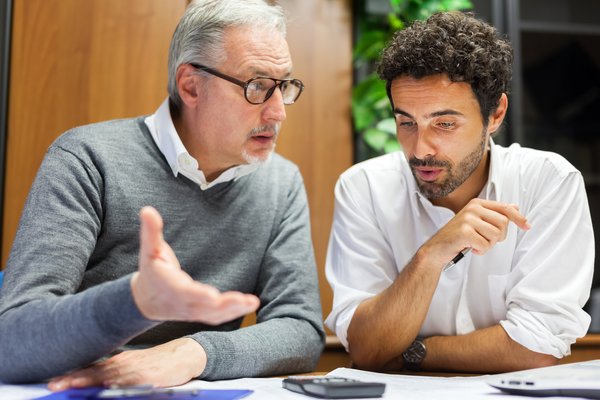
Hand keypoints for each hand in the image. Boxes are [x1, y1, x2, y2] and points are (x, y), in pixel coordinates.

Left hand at [48, 338, 204, 389]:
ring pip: (108, 376)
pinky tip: (108, 386)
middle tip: (54, 384)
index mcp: (118, 361)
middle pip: (94, 372)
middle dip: (74, 379)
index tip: (53, 381)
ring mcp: (135, 369)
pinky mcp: (149, 376)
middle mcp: (123, 363)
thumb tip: (96, 382)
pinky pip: (131, 381)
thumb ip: (115, 373)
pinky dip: (118, 383)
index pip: (91, 368)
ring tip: (72, 385)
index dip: (72, 375)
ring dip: (89, 381)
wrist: (185, 355)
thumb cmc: (158, 364)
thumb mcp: (133, 366)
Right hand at [131, 206, 259, 322]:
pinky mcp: (201, 313)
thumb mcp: (149, 250)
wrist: (147, 300)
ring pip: (214, 314)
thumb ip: (151, 231)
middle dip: (225, 305)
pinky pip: (218, 316)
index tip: (212, 296)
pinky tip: (249, 305)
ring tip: (252, 303)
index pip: (184, 292)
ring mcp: (192, 311)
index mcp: (170, 286)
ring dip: (234, 310)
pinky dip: (234, 312)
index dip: (198, 295)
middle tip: (245, 301)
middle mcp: (183, 302)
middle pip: (204, 307)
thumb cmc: (152, 270)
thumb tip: (147, 210)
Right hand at [421, 199, 529, 267]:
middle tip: (486, 240)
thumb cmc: (458, 236)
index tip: (527, 226)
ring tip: (476, 244)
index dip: (518, 218)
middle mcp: (472, 208)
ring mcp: (467, 219)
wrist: (437, 248)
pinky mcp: (464, 231)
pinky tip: (471, 249)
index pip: (505, 208)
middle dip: (498, 237)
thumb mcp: (477, 222)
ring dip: (489, 245)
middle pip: (503, 223)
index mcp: (477, 203)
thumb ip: (495, 214)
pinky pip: (485, 245)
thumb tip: (515, 207)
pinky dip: (481, 251)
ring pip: (495, 235)